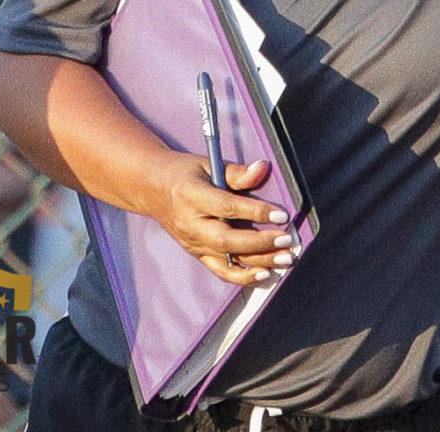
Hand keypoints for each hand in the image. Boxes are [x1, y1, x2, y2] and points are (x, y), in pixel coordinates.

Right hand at [146, 155, 297, 286]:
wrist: (153, 190)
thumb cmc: (185, 173)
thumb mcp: (209, 164)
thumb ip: (237, 172)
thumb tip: (263, 168)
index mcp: (192, 197)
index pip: (227, 207)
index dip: (256, 212)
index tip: (282, 215)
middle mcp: (191, 224)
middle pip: (226, 240)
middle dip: (259, 243)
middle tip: (287, 240)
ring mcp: (192, 243)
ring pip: (226, 259)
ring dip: (258, 262)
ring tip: (285, 259)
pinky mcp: (197, 253)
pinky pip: (220, 270)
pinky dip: (242, 276)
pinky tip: (265, 274)